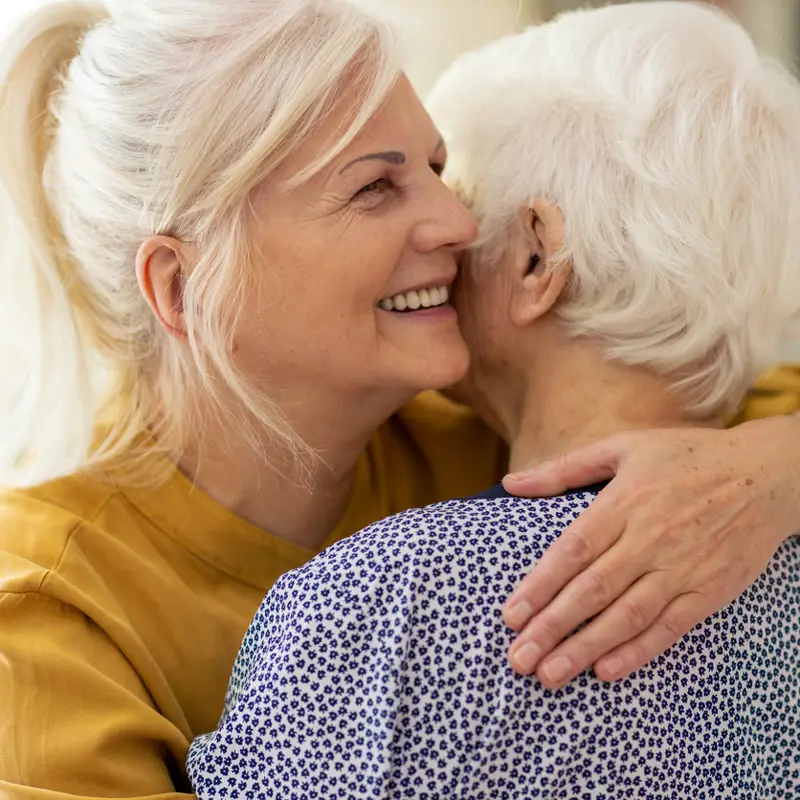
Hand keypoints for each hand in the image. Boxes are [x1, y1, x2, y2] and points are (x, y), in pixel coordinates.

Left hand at [501, 416, 799, 688]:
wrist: (763, 475)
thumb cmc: (683, 457)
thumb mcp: (621, 448)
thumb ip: (563, 469)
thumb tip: (510, 484)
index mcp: (624, 502)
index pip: (574, 551)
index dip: (541, 585)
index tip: (510, 614)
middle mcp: (650, 538)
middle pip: (593, 590)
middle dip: (552, 627)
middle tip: (518, 658)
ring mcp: (681, 568)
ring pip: (627, 616)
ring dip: (586, 648)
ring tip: (550, 674)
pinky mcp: (708, 591)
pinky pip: (669, 627)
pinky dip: (638, 651)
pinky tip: (606, 671)